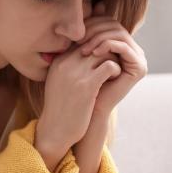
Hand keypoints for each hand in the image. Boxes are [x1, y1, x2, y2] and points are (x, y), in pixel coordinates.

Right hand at [35, 44, 120, 166]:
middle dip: (107, 51)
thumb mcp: (59, 82)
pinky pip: (110, 66)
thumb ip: (70, 66)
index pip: (83, 41)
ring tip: (114, 71)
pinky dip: (116, 70)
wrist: (55, 131)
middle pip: (94, 43)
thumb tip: (90, 54)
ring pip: (104, 52)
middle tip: (113, 63)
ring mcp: (76, 74)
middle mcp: (65, 63)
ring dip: (113, 60)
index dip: (97, 48)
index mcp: (58, 61)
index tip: (103, 59)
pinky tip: (115, 78)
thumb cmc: (61, 108)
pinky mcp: (87, 86)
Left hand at [77, 2, 146, 121]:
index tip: (75, 33)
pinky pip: (123, 47)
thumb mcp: (84, 51)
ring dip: (98, 38)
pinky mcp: (140, 67)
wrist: (88, 108)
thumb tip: (98, 3)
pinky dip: (107, 46)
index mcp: (122, 44)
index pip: (108, 22)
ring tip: (83, 49)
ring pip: (119, 34)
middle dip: (94, 30)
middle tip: (78, 40)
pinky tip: (93, 53)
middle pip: (115, 26)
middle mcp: (133, 49)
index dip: (91, 24)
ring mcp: (139, 58)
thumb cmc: (82, 81)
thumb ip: (90, 30)